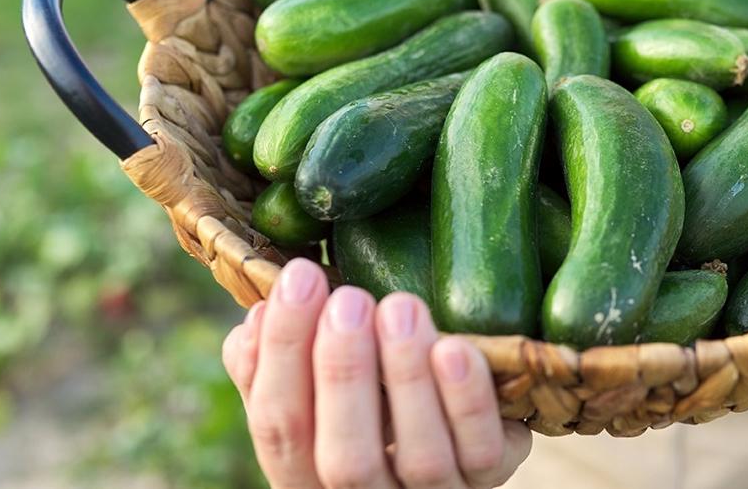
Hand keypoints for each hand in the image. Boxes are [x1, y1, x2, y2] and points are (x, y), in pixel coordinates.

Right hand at [222, 258, 531, 487]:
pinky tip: (454, 347)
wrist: (455, 439)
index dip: (281, 354)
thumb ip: (278, 362)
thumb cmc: (366, 401)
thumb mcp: (317, 389)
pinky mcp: (490, 478)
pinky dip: (466, 400)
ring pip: (420, 458)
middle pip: (345, 459)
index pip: (279, 428)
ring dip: (406, 377)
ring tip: (400, 307)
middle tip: (349, 299)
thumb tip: (257, 314)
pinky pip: (483, 451)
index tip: (298, 277)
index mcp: (307, 476)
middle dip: (343, 373)